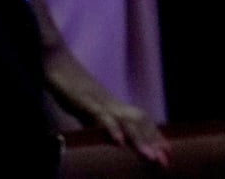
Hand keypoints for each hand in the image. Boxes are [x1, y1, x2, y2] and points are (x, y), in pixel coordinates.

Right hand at [43, 53, 171, 167]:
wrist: (57, 63)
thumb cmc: (71, 90)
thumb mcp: (87, 112)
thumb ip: (101, 124)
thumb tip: (112, 139)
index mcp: (114, 106)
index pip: (141, 122)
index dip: (154, 136)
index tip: (168, 152)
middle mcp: (112, 103)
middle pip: (139, 122)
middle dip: (153, 142)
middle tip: (165, 160)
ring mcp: (101, 101)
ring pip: (125, 121)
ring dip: (138, 139)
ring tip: (150, 156)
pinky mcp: (86, 101)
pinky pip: (101, 116)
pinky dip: (112, 129)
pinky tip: (119, 142)